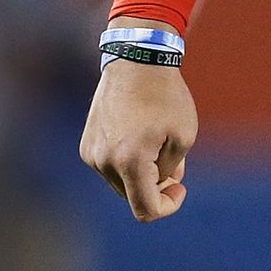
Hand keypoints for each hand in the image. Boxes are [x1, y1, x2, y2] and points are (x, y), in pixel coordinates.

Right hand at [80, 54, 197, 222]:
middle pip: (133, 196)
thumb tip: (157, 184)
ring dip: (140, 173)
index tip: (180, 187)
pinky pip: (109, 167)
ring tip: (156, 143)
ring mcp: (92, 152)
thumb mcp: (183, 136)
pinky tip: (136, 136)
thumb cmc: (165, 96)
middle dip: (156, 186)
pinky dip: (125, 161)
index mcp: (130, 161)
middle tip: (173, 161)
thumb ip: (171, 171)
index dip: (168, 206)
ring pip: (121, 182)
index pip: (146, 210)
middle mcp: (105, 161)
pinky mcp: (86, 143)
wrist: (135, 60)